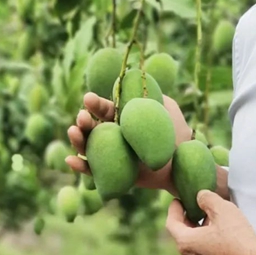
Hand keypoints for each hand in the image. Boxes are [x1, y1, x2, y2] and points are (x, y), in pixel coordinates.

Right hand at [66, 92, 192, 194]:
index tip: (89, 99)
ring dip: (77, 139)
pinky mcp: (111, 175)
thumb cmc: (176, 132)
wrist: (184, 162)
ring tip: (73, 132)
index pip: (104, 109)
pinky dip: (80, 166)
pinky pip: (92, 171)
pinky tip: (70, 160)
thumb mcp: (165, 106)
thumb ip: (149, 93)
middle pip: (91, 127)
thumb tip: (132, 80)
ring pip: (87, 146)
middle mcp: (114, 135)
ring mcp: (111, 155)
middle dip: (83, 121)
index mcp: (122, 118)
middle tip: (82, 117)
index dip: (95, 104)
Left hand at [165, 189, 255, 254]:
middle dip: (188, 217)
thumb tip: (201, 197)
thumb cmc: (236, 238)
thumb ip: (207, 198)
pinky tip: (222, 229)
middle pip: (182, 233)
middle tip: (195, 205)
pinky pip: (205, 249)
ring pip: (195, 241)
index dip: (174, 209)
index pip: (171, 223)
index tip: (178, 200)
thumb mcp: (221, 209)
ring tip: (212, 215)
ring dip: (200, 227)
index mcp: (186, 242)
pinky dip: (208, 238)